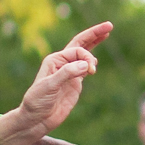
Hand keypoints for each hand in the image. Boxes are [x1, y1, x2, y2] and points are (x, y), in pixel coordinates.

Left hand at [0, 23, 110, 144]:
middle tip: (109, 25)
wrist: (36, 119)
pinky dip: (92, 61)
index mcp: (55, 60)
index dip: (86, 57)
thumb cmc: (37, 101)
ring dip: (94, 44)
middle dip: (94, 34)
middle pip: (81, 44)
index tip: (91, 70)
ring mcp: (70, 73)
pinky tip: (95, 60)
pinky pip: (85, 68)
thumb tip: (87, 64)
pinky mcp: (75, 84)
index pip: (77, 51)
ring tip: (106, 33)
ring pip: (84, 54)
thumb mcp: (49, 86)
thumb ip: (67, 74)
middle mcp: (63, 64)